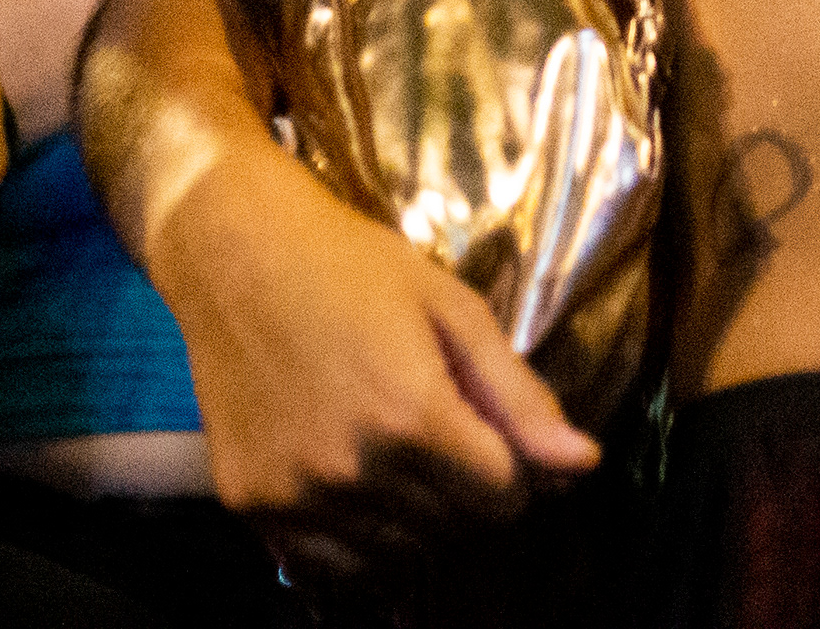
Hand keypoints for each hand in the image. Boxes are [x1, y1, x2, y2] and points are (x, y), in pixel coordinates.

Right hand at [174, 161, 600, 570]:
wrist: (236, 254)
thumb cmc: (353, 267)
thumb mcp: (453, 309)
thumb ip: (519, 396)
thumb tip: (584, 463)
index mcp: (414, 415)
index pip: (503, 498)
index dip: (514, 471)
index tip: (493, 436)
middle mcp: (354, 468)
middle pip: (453, 528)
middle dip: (467, 493)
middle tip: (444, 437)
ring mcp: (297, 493)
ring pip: (396, 554)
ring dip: (415, 520)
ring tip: (398, 456)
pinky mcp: (252, 505)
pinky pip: (328, 565)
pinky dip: (355, 542)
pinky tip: (355, 486)